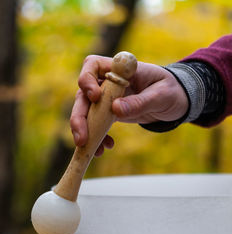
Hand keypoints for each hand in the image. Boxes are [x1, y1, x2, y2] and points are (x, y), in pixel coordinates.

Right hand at [70, 55, 188, 155]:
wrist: (175, 100)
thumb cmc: (171, 90)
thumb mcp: (162, 95)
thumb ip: (140, 101)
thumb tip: (116, 109)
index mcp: (119, 69)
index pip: (92, 65)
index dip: (88, 80)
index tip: (95, 97)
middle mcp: (107, 81)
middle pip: (82, 94)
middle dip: (79, 116)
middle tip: (81, 138)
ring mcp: (105, 98)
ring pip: (84, 112)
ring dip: (84, 130)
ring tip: (89, 147)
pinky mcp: (107, 113)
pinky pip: (95, 124)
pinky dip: (96, 137)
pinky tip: (103, 148)